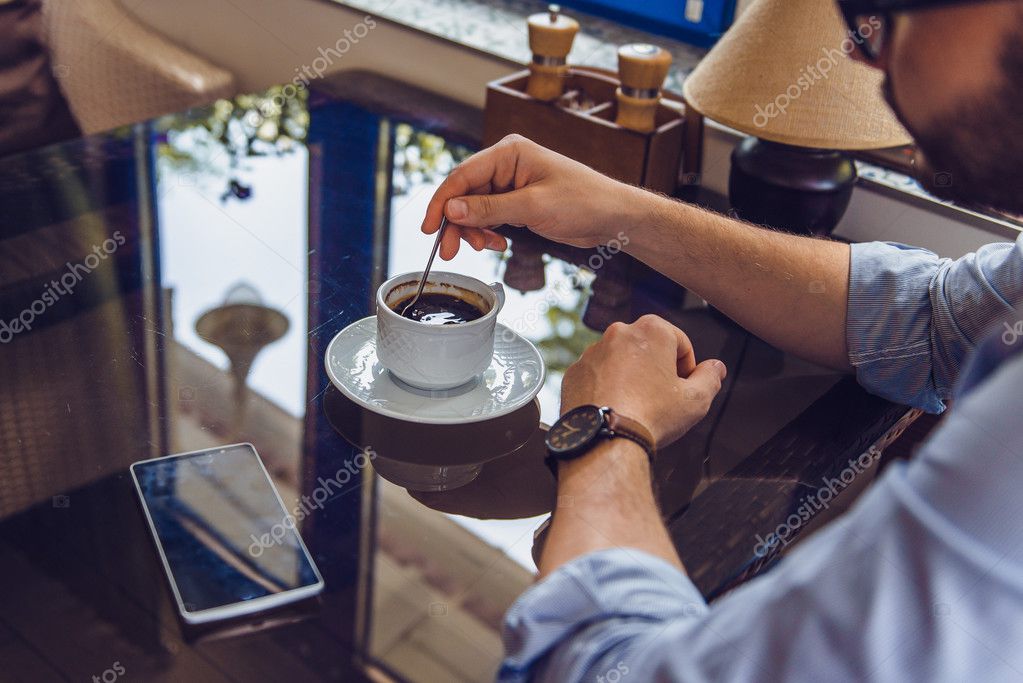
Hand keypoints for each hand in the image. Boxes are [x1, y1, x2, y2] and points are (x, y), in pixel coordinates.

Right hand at [422, 134, 648, 259]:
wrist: (612, 216)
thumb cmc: (582, 201)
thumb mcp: (532, 207)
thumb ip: (489, 209)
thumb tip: (451, 210)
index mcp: (508, 152)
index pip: (462, 176)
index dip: (441, 202)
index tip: (428, 227)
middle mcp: (506, 164)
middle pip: (464, 193)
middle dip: (456, 222)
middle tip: (449, 250)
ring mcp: (510, 183)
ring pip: (474, 208)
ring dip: (472, 230)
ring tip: (484, 247)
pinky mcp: (517, 201)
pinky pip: (489, 216)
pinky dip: (487, 231)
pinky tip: (498, 243)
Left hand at [560, 315, 726, 448]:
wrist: (604, 439)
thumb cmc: (652, 416)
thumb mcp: (696, 400)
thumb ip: (710, 378)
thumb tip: (716, 367)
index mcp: (651, 330)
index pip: (680, 343)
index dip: (687, 367)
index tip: (684, 388)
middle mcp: (618, 333)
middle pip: (648, 349)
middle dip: (657, 369)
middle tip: (662, 398)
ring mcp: (592, 352)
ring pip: (620, 361)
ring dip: (630, 377)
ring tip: (637, 406)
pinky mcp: (573, 372)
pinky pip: (596, 376)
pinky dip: (605, 388)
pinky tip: (615, 409)